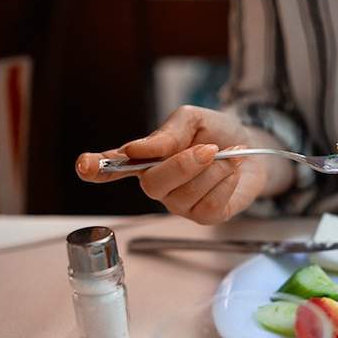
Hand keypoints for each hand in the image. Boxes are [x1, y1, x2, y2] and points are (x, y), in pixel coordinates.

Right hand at [76, 105, 266, 223]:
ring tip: (228, 156)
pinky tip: (231, 173)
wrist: (253, 149)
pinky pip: (208, 206)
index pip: (113, 165)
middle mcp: (157, 184)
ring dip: (214, 171)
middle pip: (153, 184)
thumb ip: (168, 132)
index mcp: (147, 158)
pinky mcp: (203, 217)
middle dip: (183, 165)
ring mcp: (178, 204)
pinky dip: (225, 185)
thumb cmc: (218, 133)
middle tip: (210, 149)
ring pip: (186, 195)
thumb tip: (139, 148)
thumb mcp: (194, 119)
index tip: (85, 166)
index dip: (97, 167)